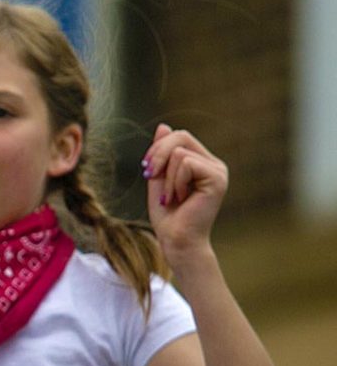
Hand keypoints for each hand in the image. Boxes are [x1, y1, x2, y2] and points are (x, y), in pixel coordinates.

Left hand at [143, 123, 226, 259]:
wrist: (176, 239)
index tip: (146, 169)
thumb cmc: (167, 214)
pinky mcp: (218, 179)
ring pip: (180, 152)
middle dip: (158, 154)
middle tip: (149, 176)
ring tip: (172, 197)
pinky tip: (181, 198)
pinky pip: (186, 164)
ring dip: (167, 177)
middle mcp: (213, 164)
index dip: (157, 148)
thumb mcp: (158, 177)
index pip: (179, 136)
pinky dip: (175, 181)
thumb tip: (164, 126)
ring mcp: (218, 171)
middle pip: (181, 135)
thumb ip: (161, 154)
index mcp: (202, 162)